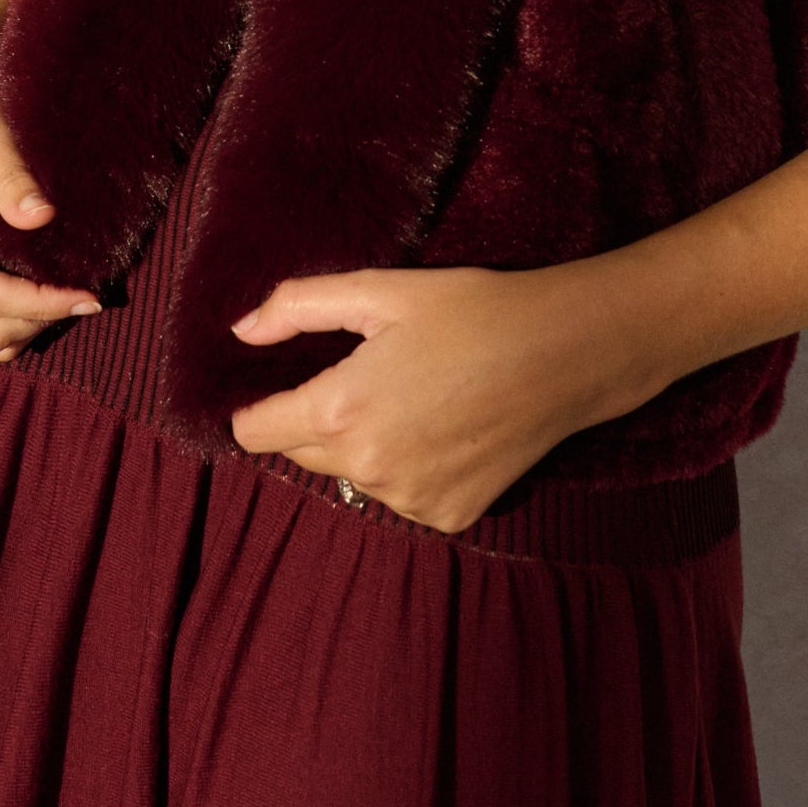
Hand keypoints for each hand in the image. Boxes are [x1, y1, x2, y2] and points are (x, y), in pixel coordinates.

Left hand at [227, 259, 643, 533]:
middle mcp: (368, 468)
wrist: (566, 354)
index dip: (256, 406)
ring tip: (417, 396)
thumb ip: (298, 306)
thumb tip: (241, 332)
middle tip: (367, 374)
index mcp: (340, 410)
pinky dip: (409, 467)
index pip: (255, 432)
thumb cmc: (472, 311)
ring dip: (365, 444)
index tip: (273, 386)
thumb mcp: (379, 290)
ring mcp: (409, 499)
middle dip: (316, 419)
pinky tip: (445, 428)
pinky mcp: (447, 516)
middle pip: (301, 453)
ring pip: (353, 474)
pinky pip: (401, 494)